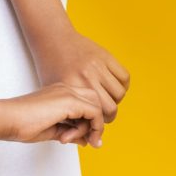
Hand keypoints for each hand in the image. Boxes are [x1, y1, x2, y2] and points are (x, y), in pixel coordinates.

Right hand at [1, 83, 103, 146]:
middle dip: (96, 121)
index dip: (89, 122)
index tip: (82, 139)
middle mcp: (65, 89)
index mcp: (59, 92)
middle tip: (89, 139)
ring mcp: (67, 92)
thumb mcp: (51, 130)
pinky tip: (74, 138)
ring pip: (97, 107)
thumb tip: (86, 140)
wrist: (5, 119)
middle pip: (96, 101)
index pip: (86, 103)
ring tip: (69, 139)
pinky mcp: (69, 101)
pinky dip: (92, 128)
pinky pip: (95, 113)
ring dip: (92, 128)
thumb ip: (70, 132)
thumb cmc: (20, 124)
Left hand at [35, 29, 129, 144]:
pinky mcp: (106, 56)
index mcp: (71, 87)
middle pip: (111, 107)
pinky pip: (124, 77)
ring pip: (120, 93)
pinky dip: (122, 85)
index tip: (96, 125)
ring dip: (116, 100)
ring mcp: (97, 65)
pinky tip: (112, 87)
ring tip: (107, 100)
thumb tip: (84, 136)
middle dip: (109, 115)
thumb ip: (67, 110)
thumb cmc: (50, 68)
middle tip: (104, 115)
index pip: (96, 115)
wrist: (52, 39)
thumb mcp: (53, 92)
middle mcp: (86, 77)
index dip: (98, 124)